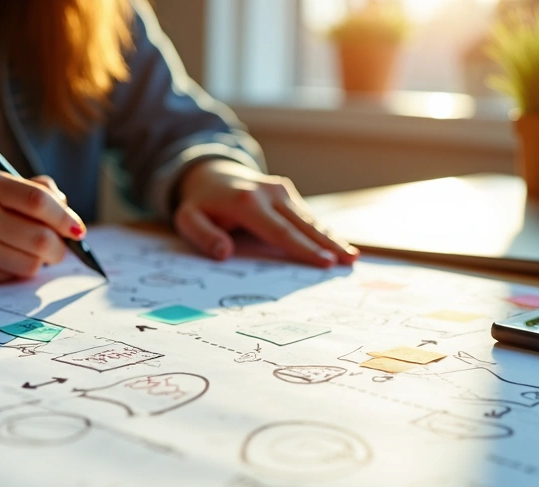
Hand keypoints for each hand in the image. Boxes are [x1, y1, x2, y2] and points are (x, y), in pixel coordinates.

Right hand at [0, 171, 84, 283]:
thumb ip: (32, 190)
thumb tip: (66, 207)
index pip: (39, 202)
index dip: (65, 218)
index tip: (78, 230)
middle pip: (40, 239)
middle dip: (58, 247)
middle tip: (58, 247)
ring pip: (30, 263)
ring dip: (40, 261)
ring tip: (31, 252)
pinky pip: (10, 276)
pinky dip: (18, 270)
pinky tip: (6, 259)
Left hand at [172, 159, 358, 266]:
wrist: (209, 173)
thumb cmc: (199, 204)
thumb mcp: (187, 219)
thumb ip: (203, 235)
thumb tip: (224, 252)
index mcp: (247, 202)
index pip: (280, 231)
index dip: (303, 248)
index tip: (323, 262)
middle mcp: (269, 193)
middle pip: (303, 224)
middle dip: (327, 244)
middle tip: (348, 261)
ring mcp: (280, 191)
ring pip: (310, 219)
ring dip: (331, 238)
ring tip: (351, 257)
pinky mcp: (286, 192)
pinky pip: (306, 216)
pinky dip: (323, 231)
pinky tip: (339, 245)